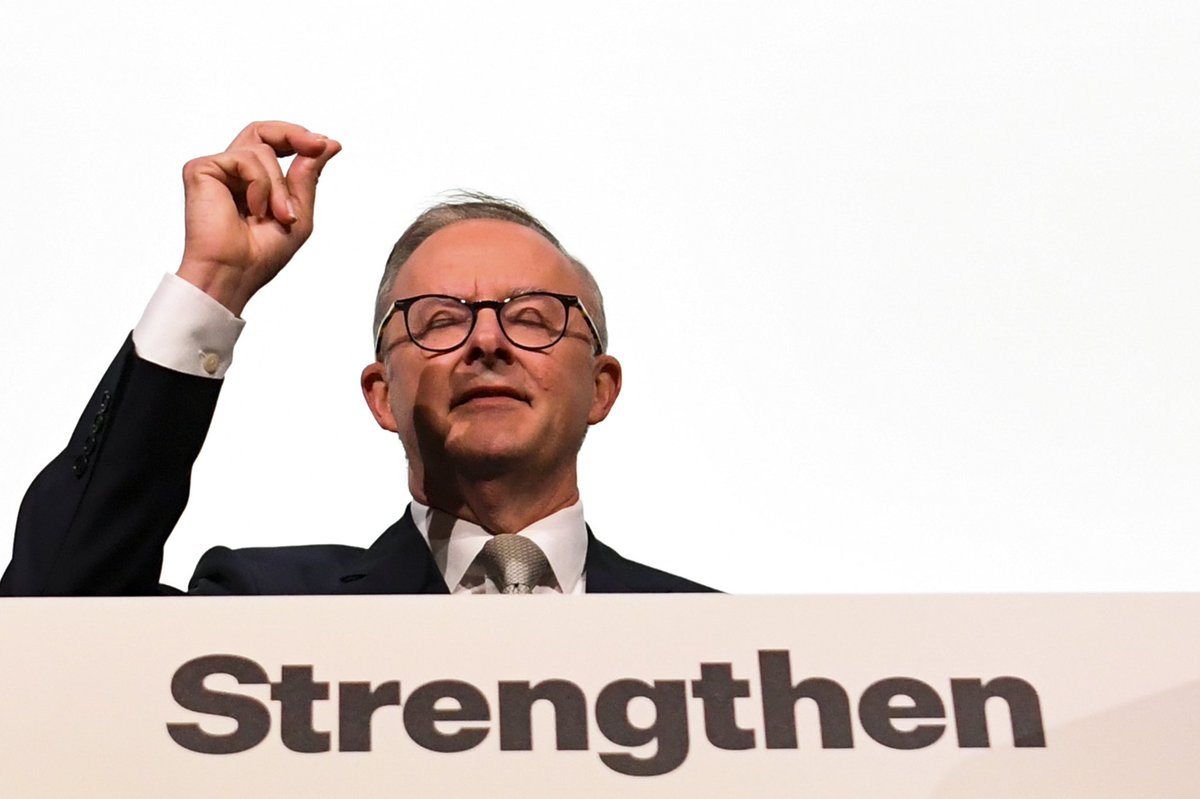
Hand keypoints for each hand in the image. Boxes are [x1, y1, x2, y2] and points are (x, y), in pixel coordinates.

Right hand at [176, 121, 341, 314]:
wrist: (235, 273)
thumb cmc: (261, 254)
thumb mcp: (299, 212)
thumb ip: (308, 175)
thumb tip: (328, 144)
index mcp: (252, 182)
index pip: (273, 144)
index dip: (298, 138)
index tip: (326, 145)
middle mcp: (233, 173)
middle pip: (261, 130)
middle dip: (293, 133)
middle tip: (316, 144)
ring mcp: (216, 169)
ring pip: (262, 149)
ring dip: (280, 185)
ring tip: (279, 215)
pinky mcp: (201, 169)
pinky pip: (246, 158)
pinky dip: (260, 186)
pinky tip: (254, 210)